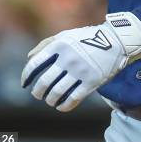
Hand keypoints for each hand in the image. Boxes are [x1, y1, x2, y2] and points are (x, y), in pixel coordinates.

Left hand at [21, 12, 140, 111]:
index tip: (24, 83)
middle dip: (38, 92)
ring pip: (56, 93)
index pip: (35, 64)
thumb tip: (29, 58)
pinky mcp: (91, 82)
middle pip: (44, 82)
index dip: (26, 76)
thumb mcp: (66, 35)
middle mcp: (68, 57)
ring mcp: (80, 70)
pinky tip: (61, 106)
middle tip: (38, 94)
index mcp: (60, 45)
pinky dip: (64, 106)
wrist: (115, 41)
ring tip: (50, 100)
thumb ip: (46, 44)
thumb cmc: (87, 38)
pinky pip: (72, 99)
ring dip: (50, 100)